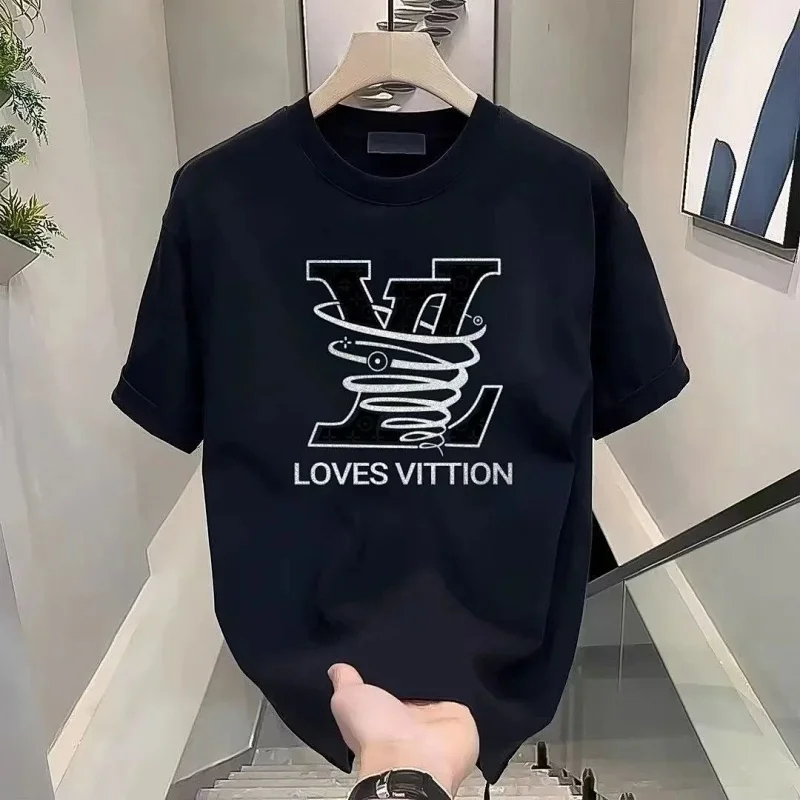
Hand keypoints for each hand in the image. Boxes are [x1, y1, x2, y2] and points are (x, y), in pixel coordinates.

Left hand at [328, 663, 478, 796]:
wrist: (413, 758)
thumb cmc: (376, 735)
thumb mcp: (347, 700)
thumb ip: (345, 682)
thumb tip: (337, 669)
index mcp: (382, 715)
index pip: (386, 687)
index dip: (385, 670)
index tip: (384, 650)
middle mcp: (409, 718)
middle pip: (414, 685)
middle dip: (412, 668)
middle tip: (410, 645)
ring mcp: (435, 717)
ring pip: (438, 685)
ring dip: (436, 674)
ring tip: (432, 652)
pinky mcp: (460, 713)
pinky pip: (461, 690)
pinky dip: (459, 679)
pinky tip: (453, 667)